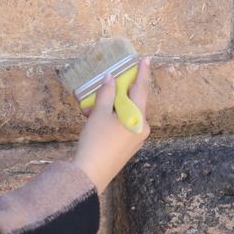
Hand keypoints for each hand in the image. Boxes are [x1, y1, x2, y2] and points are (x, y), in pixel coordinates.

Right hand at [71, 58, 150, 192]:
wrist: (90, 174)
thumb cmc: (96, 143)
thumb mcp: (98, 114)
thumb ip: (106, 93)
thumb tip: (110, 79)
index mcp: (138, 118)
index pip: (141, 89)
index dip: (142, 73)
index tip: (145, 59)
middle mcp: (141, 128)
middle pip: (130, 103)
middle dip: (113, 95)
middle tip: (101, 88)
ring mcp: (135, 139)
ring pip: (124, 115)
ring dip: (108, 108)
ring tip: (88, 111)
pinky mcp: (128, 147)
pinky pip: (121, 126)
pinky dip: (109, 119)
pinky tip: (94, 121)